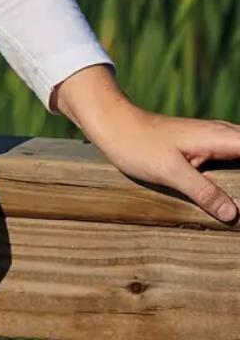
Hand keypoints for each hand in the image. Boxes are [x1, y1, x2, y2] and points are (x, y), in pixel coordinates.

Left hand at [53, 67, 239, 224]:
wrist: (112, 124)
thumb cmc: (138, 145)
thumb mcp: (170, 171)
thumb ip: (203, 191)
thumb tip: (233, 215)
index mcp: (218, 137)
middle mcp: (219, 133)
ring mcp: (211, 138)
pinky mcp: (201, 145)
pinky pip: (233, 154)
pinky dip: (239, 167)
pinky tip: (235, 187)